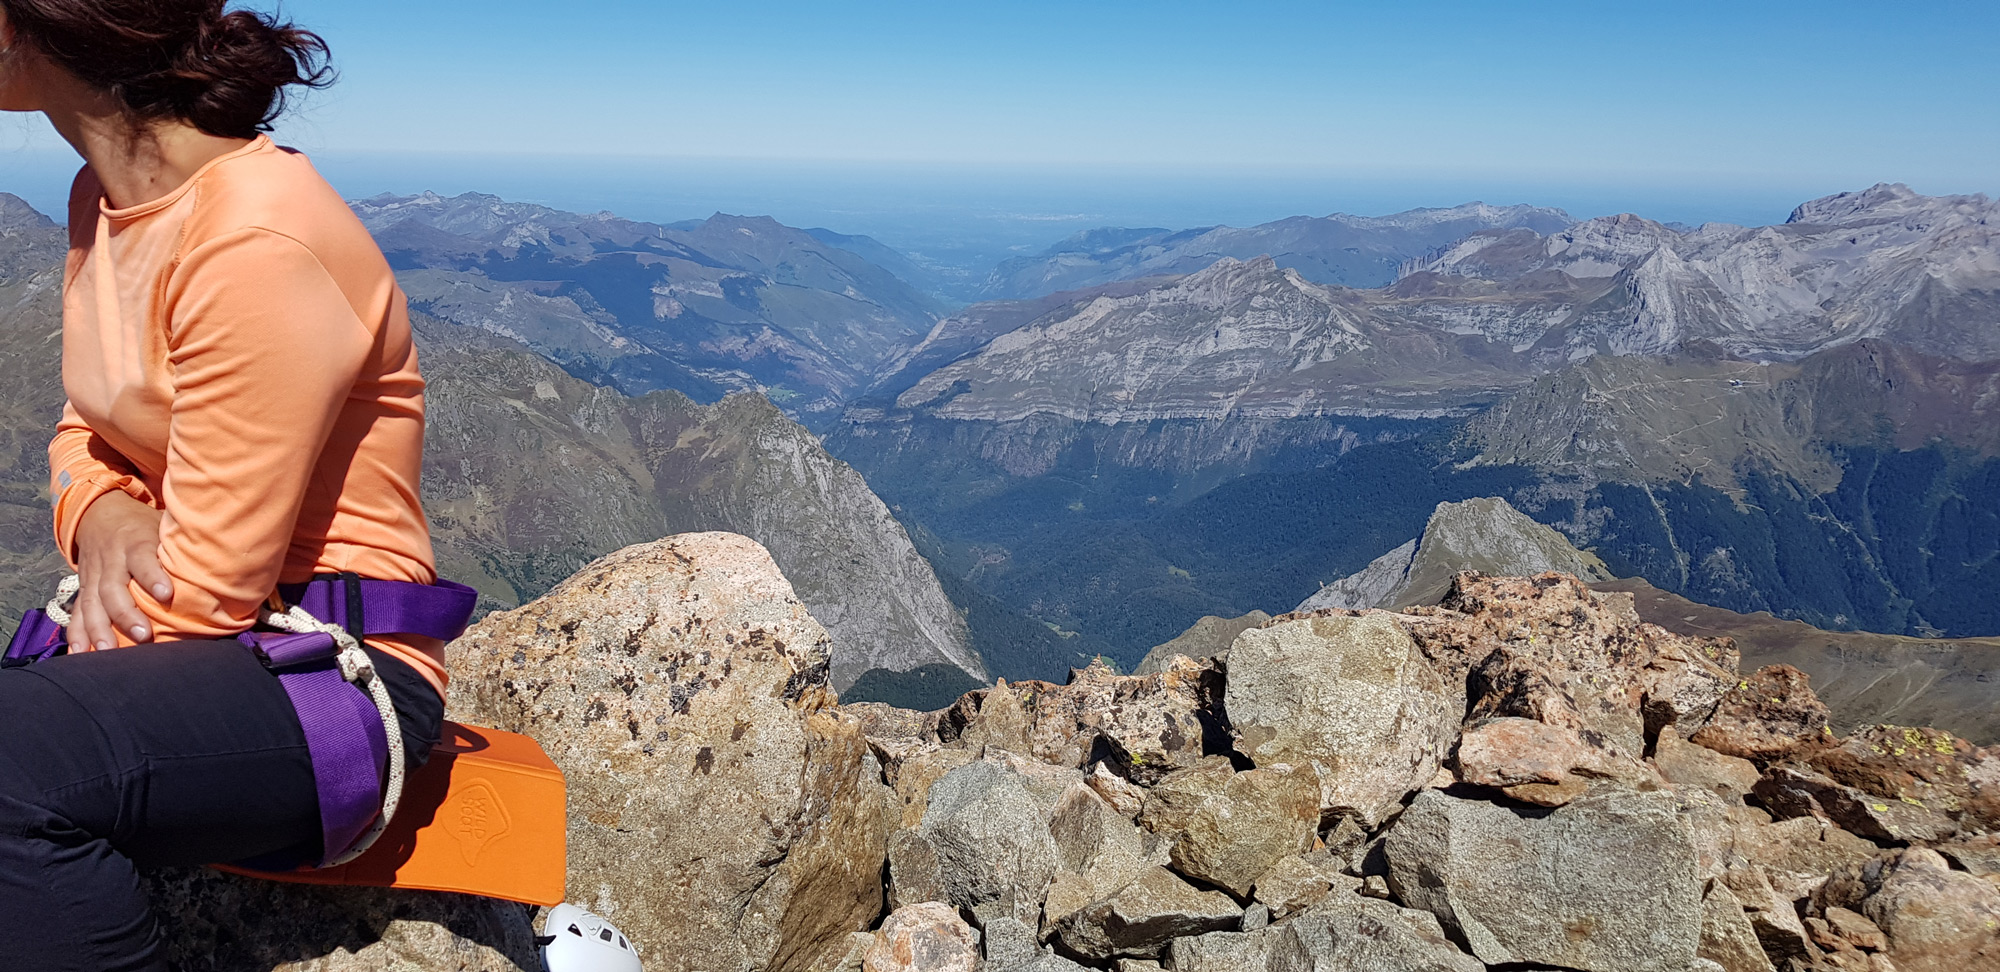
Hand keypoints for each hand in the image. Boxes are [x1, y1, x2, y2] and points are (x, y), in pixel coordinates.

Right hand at [70, 490, 172, 651]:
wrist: (102, 514)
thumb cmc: (145, 526)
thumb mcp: (164, 526)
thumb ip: (184, 546)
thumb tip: (227, 564)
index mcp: (135, 543)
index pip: (142, 559)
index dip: (152, 576)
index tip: (166, 594)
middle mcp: (111, 560)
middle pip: (112, 588)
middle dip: (125, 613)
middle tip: (143, 635)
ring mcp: (93, 575)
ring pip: (92, 603)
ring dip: (99, 629)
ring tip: (109, 651)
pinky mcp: (83, 588)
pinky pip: (77, 612)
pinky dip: (77, 633)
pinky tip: (81, 653)